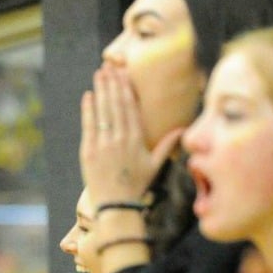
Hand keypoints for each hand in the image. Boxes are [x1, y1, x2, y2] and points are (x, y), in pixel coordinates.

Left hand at [80, 67, 182, 208]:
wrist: (116, 206)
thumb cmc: (136, 185)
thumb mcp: (155, 165)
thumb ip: (167, 145)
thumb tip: (184, 130)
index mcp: (136, 139)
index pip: (131, 108)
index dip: (126, 89)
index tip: (123, 74)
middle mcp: (120, 139)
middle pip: (116, 105)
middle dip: (112, 84)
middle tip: (108, 67)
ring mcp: (103, 145)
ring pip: (102, 112)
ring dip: (100, 91)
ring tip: (98, 75)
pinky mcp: (88, 152)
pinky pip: (88, 126)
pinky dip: (88, 110)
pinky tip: (88, 96)